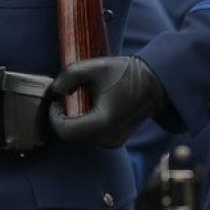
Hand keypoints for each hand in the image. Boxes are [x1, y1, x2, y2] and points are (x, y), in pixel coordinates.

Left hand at [48, 56, 163, 147]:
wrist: (155, 84)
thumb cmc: (127, 74)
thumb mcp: (97, 66)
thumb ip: (70, 74)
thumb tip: (55, 90)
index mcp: (102, 122)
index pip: (65, 130)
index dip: (54, 116)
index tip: (57, 100)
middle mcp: (107, 138)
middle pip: (71, 135)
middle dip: (63, 118)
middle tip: (65, 99)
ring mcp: (112, 142)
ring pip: (80, 138)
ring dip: (73, 122)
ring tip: (78, 101)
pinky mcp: (114, 141)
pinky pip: (90, 137)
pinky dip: (83, 125)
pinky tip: (90, 108)